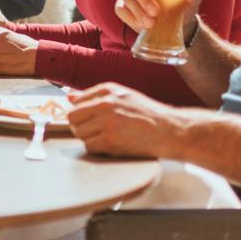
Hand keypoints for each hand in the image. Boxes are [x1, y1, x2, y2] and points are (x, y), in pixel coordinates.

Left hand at [66, 82, 184, 157]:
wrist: (170, 131)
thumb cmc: (148, 114)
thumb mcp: (123, 96)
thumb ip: (95, 95)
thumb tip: (70, 96)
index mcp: (107, 90)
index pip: (76, 102)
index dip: (82, 113)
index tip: (90, 119)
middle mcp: (105, 103)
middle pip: (72, 118)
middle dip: (81, 126)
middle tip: (96, 131)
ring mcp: (107, 122)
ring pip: (80, 133)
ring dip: (90, 138)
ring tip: (108, 137)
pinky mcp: (111, 140)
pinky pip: (89, 146)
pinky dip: (98, 149)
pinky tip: (111, 145)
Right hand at [115, 0, 203, 42]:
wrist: (179, 27)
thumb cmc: (184, 8)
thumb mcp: (193, 2)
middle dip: (143, 0)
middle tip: (156, 12)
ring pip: (127, 0)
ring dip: (138, 12)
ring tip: (151, 23)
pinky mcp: (125, 10)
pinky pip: (121, 10)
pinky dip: (130, 18)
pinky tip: (141, 25)